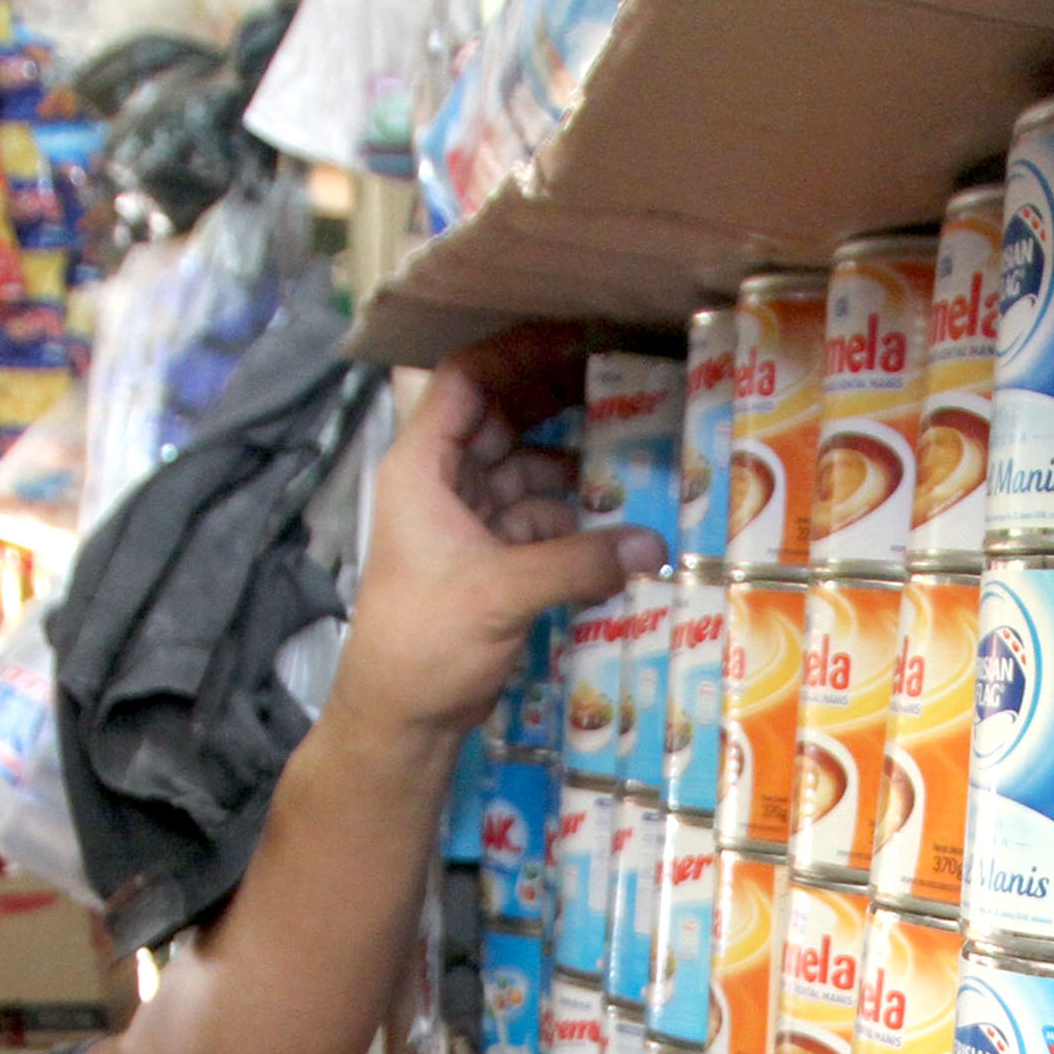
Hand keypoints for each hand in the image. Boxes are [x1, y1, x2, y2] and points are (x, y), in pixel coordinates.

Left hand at [327, 321, 664, 748]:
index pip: (465, 381)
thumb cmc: (425, 639)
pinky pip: (539, 523)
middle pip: (501, 417)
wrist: (400, 716)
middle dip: (556, 402)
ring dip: (573, 471)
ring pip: (526, 472)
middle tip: (622, 379)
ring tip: (634, 453)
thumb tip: (653, 545)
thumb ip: (579, 562)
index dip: (516, 352)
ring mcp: (466, 521)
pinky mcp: (489, 561)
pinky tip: (618, 527)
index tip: (575, 337)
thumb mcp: (502, 592)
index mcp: (423, 465)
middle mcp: (442, 482)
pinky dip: (574, 525)